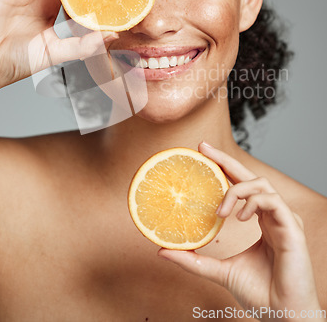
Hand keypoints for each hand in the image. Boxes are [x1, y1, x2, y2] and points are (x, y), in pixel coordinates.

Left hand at [158, 142, 322, 318]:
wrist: (282, 316)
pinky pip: (272, 200)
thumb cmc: (259, 293)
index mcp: (260, 220)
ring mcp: (283, 219)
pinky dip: (253, 202)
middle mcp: (272, 214)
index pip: (241, 185)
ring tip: (220, 210)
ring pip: (261, 184)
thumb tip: (162, 251)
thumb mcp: (219, 270)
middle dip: (226, 159)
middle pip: (250, 175)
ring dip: (236, 190)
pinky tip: (239, 216)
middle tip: (203, 148)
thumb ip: (194, 260)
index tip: (202, 154)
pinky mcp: (291, 227)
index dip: (223, 167)